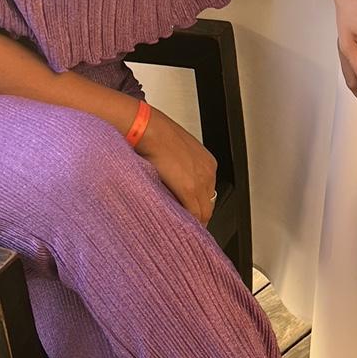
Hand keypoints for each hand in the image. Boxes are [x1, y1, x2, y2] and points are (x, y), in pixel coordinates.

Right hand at [134, 108, 218, 223]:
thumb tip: (174, 183)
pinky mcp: (189, 189)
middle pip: (208, 204)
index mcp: (207, 162)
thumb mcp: (175, 152)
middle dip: (197, 216)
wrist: (148, 128)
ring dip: (192, 221)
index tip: (189, 213)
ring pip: (203, 212)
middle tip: (185, 225)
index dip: (198, 206)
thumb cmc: (155, 135)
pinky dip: (188, 223)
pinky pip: (194, 213)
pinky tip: (179, 226)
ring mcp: (201, 181)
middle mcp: (208, 172)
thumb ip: (180, 169)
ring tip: (180, 229)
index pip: (208, 193)